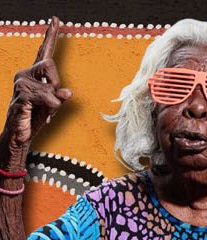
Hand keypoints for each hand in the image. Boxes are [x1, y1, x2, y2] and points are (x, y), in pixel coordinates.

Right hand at [3, 18, 70, 155]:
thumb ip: (60, 96)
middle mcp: (25, 74)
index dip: (50, 36)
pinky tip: (43, 115)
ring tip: (44, 110)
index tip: (56, 19)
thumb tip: (67, 92)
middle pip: (50, 65)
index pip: (44, 52)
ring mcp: (21, 83)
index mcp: (35, 74)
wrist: (20, 134)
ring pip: (50, 85)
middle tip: (53, 100)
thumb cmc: (37, 116)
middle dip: (56, 83)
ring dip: (54, 102)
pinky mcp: (21, 95)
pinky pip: (46, 98)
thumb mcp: (54, 105)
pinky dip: (51, 108)